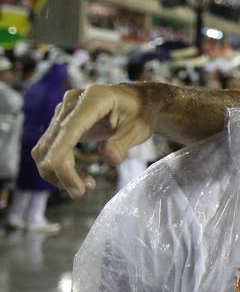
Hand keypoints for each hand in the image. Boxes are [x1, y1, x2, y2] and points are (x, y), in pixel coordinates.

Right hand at [34, 83, 160, 197]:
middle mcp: (73, 102)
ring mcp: (64, 111)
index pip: (69, 129)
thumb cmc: (142, 113)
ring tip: (85, 185)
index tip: (63, 177)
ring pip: (45, 148)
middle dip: (62, 172)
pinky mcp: (61, 122)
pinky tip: (79, 177)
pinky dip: (59, 166)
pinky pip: (50, 148)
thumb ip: (124, 142)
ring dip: (58, 172)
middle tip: (80, 193)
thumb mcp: (140, 128)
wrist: (138, 101)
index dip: (61, 154)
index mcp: (94, 98)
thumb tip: (109, 158)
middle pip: (53, 142)